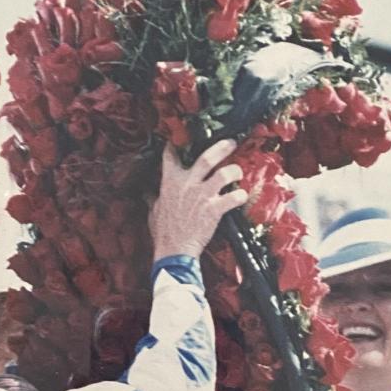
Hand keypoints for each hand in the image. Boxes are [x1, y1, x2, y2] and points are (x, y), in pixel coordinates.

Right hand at [150, 140, 247, 260]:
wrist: (174, 250)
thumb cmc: (164, 233)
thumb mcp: (154, 212)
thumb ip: (154, 199)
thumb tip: (147, 194)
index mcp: (170, 182)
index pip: (171, 156)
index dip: (176, 144)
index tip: (181, 140)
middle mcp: (187, 185)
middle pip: (207, 158)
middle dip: (221, 147)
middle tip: (230, 143)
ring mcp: (202, 196)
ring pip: (224, 174)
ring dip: (234, 171)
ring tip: (238, 171)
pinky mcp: (214, 209)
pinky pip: (234, 197)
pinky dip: (241, 195)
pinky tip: (242, 196)